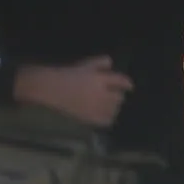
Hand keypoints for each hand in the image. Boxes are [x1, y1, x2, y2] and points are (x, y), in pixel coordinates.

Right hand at [16, 58, 136, 128]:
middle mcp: (102, 94)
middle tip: (115, 94)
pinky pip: (106, 120)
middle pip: (119, 97)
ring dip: (114, 107)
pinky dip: (108, 118)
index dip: (127, 83)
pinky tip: (104, 115)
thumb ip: (99, 62)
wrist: (52, 90)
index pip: (120, 81)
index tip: (130, 86)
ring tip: (110, 105)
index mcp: (100, 79)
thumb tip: (111, 62)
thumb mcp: (84, 65)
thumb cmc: (68, 75)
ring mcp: (97, 108)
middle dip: (118, 95)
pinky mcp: (91, 118)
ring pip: (114, 110)